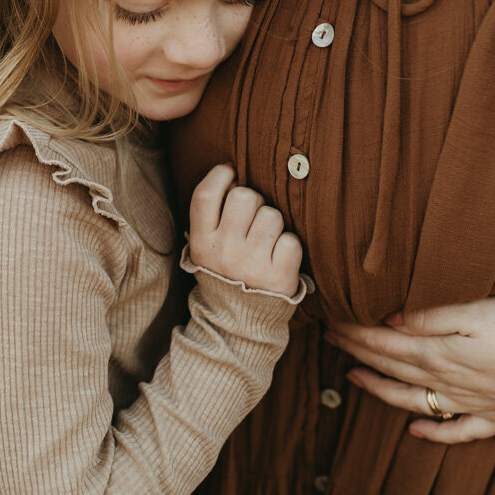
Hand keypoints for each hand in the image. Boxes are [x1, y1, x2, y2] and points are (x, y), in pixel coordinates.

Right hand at [188, 164, 301, 295]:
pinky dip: (289, 246)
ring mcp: (252, 265)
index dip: (221, 174)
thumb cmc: (225, 272)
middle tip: (252, 218)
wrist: (237, 324)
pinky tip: (279, 257)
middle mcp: (224, 252)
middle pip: (244, 196)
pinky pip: (292, 241)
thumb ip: (212, 215)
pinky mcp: (279, 277)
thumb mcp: (205, 248)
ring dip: (274, 223)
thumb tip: (232, 171)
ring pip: (272, 215)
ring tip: (266, 241)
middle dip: (254, 200)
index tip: (232, 171)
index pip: (206, 194)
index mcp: (202, 242)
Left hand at [326, 295, 494, 443]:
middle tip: (328, 338)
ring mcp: (472, 403)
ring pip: (414, 400)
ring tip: (352, 378)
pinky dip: (433, 432)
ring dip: (380, 389)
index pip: (383, 342)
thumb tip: (389, 320)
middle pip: (392, 366)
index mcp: (439, 353)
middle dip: (357, 352)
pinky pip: (457, 430)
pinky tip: (414, 431)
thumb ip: (431, 316)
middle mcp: (449, 382)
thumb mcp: (478, 311)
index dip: (354, 332)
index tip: (329, 321)